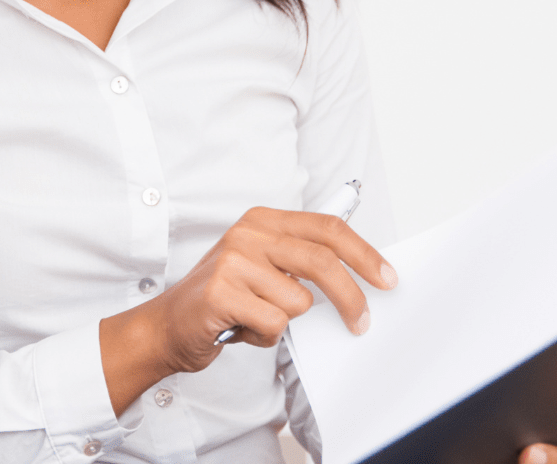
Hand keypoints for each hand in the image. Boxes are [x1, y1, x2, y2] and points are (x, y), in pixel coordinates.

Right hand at [98, 206, 395, 414]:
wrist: (168, 324)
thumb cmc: (223, 297)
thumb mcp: (263, 266)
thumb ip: (302, 262)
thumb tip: (360, 274)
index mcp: (264, 220)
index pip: (328, 229)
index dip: (364, 254)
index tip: (388, 278)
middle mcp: (249, 233)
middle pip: (322, 261)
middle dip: (351, 298)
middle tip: (362, 322)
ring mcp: (233, 260)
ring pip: (298, 301)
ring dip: (284, 321)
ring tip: (256, 317)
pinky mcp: (221, 292)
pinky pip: (273, 323)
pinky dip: (263, 336)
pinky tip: (241, 327)